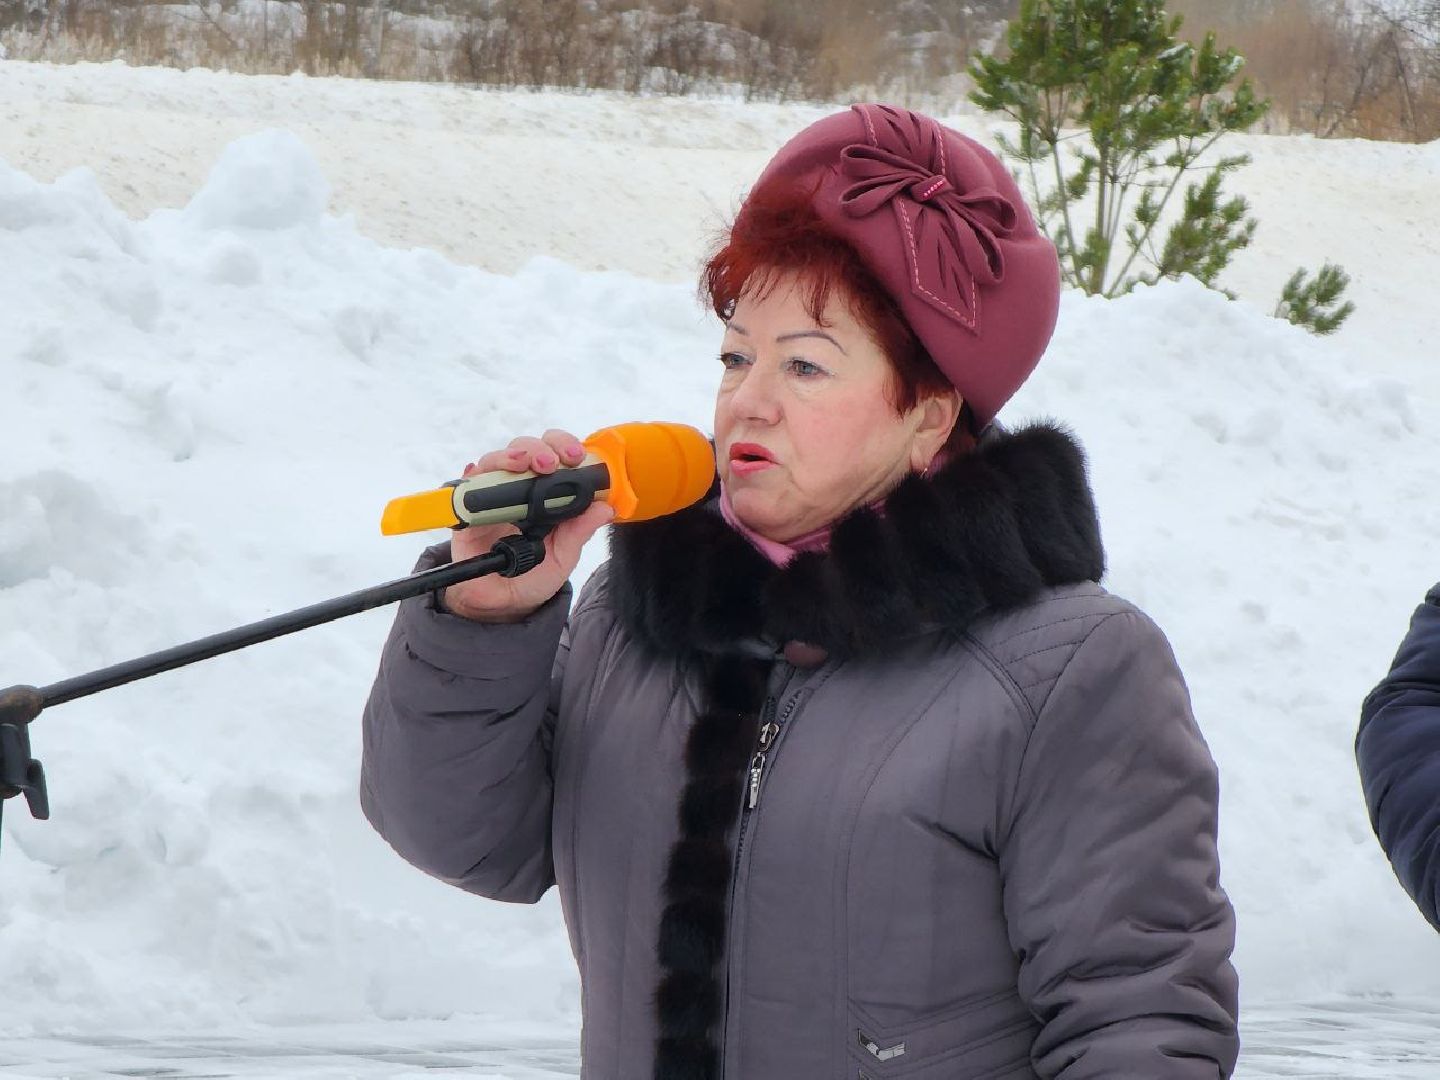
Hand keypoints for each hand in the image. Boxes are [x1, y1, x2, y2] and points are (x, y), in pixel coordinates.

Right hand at [441, 429, 613, 621]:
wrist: (500, 606)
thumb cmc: (533, 577)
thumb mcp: (563, 557)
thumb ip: (580, 532)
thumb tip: (607, 507)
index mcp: (547, 495)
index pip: (556, 456)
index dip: (565, 447)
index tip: (576, 456)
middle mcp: (520, 489)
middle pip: (527, 449)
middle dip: (541, 447)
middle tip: (551, 462)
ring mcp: (493, 498)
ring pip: (497, 460)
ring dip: (511, 456)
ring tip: (525, 463)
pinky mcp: (468, 511)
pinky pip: (467, 485)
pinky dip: (475, 474)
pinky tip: (479, 473)